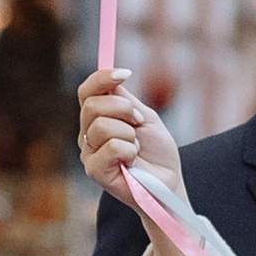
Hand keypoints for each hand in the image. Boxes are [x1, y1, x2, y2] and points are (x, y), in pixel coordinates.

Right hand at [77, 69, 182, 202]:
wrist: (167, 182)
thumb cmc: (156, 152)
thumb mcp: (145, 118)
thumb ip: (125, 100)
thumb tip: (111, 79)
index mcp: (98, 117)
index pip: (87, 91)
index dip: (102, 78)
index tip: (126, 74)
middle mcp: (88, 133)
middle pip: (92, 105)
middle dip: (123, 109)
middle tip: (139, 122)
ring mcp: (89, 152)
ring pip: (101, 126)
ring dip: (129, 133)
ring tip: (136, 146)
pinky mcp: (94, 170)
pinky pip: (111, 146)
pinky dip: (129, 150)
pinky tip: (132, 160)